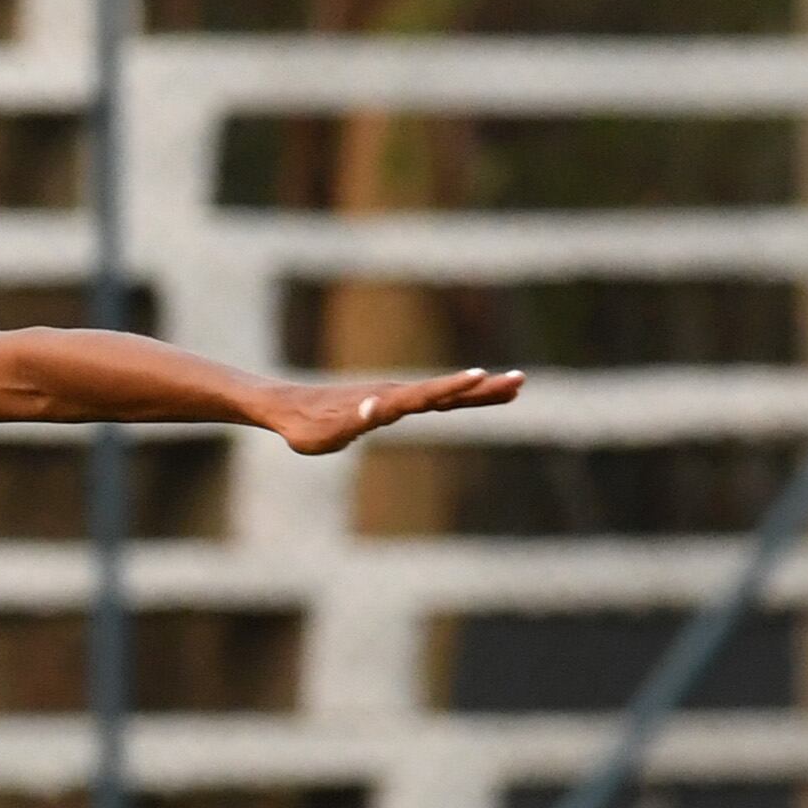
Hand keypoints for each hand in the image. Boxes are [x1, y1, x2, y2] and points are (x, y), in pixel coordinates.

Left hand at [262, 365, 523, 455]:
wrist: (287, 407)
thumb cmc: (303, 425)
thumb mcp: (324, 431)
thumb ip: (351, 420)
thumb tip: (372, 409)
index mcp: (384, 401)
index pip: (426, 395)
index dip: (453, 388)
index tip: (481, 376)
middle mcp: (395, 394)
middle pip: (447, 391)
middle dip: (484, 389)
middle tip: (520, 381)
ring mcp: (396, 396)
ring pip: (446, 394)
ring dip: (480, 391)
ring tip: (515, 387)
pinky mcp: (393, 403)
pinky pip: (433, 399)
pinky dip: (459, 395)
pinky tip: (480, 391)